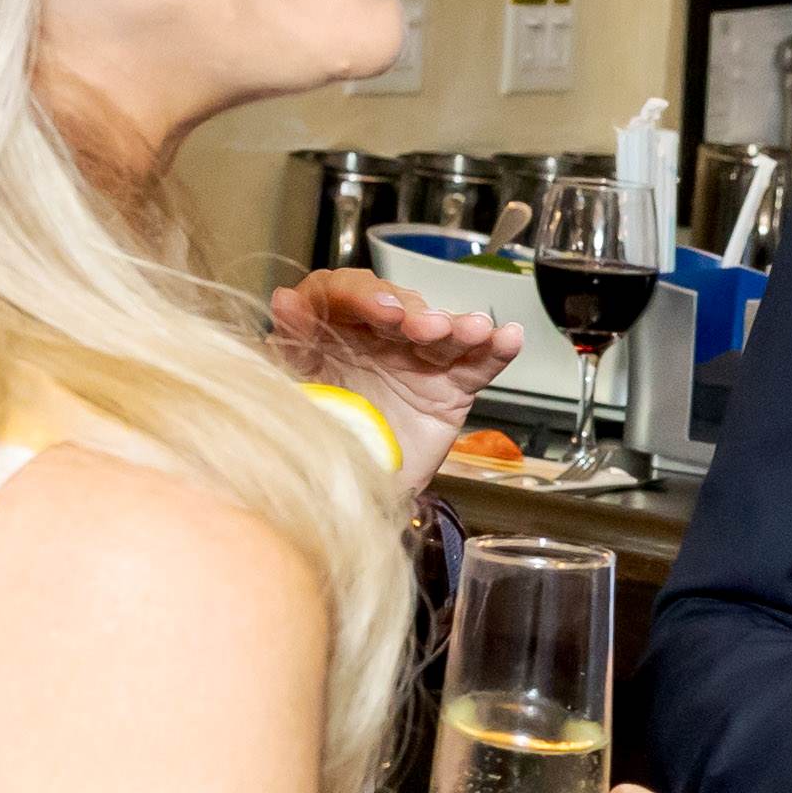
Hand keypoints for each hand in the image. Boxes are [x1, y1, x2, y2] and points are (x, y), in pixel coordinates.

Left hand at [268, 268, 524, 489]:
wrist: (348, 500)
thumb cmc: (317, 440)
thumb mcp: (293, 389)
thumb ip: (291, 345)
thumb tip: (283, 300)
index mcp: (332, 331)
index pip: (345, 292)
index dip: (363, 294)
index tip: (379, 310)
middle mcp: (376, 339)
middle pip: (400, 305)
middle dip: (414, 312)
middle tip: (421, 328)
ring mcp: (417, 362)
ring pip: (443, 331)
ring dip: (459, 324)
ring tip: (471, 330)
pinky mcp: (450, 390)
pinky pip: (477, 365)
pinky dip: (496, 349)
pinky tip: (507, 337)